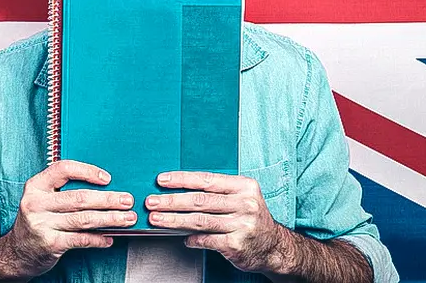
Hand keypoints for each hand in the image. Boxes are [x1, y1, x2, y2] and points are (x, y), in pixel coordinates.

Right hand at [0, 160, 136, 279]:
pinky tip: (110, 237)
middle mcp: (36, 203)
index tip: (107, 178)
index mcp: (35, 186)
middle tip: (127, 200)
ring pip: (84, 219)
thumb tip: (104, 185)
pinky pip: (81, 239)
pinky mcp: (49, 244)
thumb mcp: (42, 199)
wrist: (17, 252)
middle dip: (108, 199)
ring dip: (110, 219)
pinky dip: (98, 238)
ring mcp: (42, 224)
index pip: (63, 169)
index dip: (87, 171)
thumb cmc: (38, 219)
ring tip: (127, 218)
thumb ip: (64, 190)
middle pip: (79, 198)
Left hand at [145, 171, 285, 273]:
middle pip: (200, 200)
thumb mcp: (241, 197)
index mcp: (244, 186)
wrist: (274, 246)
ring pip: (200, 220)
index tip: (161, 180)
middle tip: (151, 201)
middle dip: (171, 201)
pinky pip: (207, 240)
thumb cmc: (250, 218)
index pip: (206, 180)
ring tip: (156, 219)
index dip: (181, 179)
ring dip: (174, 220)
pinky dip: (191, 239)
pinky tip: (182, 238)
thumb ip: (216, 192)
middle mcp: (244, 204)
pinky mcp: (237, 244)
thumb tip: (179, 189)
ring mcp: (242, 225)